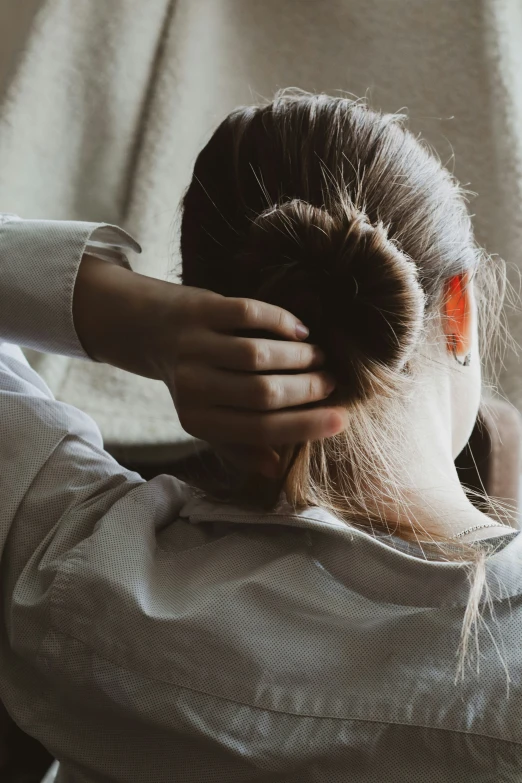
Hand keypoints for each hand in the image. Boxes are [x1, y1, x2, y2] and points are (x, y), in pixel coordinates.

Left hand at [74, 255, 346, 475]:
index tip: (341, 419)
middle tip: (329, 381)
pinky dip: (282, 322)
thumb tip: (277, 469)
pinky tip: (301, 330)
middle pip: (263, 393)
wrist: (146, 328)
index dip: (305, 425)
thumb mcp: (207, 418)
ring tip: (318, 356)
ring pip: (259, 355)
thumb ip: (238, 445)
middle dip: (307, 389)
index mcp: (196, 420)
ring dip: (299, 356)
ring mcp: (193, 346)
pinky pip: (250, 314)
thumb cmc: (192, 379)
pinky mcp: (199, 309)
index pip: (260, 430)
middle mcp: (191, 385)